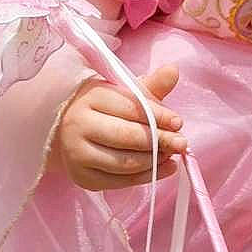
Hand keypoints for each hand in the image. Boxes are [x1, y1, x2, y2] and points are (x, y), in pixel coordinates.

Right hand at [51, 65, 185, 192]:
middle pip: (127, 136)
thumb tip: (173, 71)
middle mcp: (78, 125)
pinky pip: (121, 181)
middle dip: (160, 140)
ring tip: (172, 154)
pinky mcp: (83, 177)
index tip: (178, 122)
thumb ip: (150, 85)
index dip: (159, 116)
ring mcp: (77, 154)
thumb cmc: (105, 109)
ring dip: (155, 160)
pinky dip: (147, 176)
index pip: (131, 108)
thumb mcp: (125, 92)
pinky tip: (164, 168)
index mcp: (90, 97)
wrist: (70, 132)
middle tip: (181, 143)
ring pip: (126, 162)